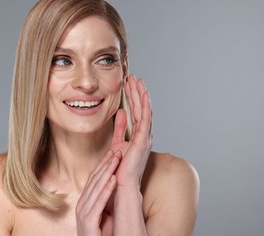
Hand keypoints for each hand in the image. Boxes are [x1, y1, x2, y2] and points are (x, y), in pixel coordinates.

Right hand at [75, 150, 119, 235]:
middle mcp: (82, 207)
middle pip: (94, 180)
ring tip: (117, 159)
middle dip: (106, 164)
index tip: (113, 152)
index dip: (104, 165)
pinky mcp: (88, 225)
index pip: (94, 179)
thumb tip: (114, 181)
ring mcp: (83, 216)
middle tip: (116, 150)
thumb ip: (106, 200)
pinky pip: (97, 204)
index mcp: (85, 203)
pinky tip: (114, 179)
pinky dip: (106, 191)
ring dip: (107, 172)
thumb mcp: (104, 214)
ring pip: (95, 189)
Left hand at [110, 74, 152, 188]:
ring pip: (144, 110)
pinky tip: (144, 94)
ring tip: (137, 80)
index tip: (129, 84)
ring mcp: (145, 137)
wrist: (122, 186)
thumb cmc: (120, 169)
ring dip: (141, 94)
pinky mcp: (143, 140)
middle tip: (133, 76)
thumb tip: (120, 112)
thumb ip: (120, 128)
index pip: (137, 112)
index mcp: (139, 136)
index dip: (133, 97)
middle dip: (137, 92)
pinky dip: (145, 105)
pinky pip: (146, 119)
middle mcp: (144, 135)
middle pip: (141, 108)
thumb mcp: (118, 142)